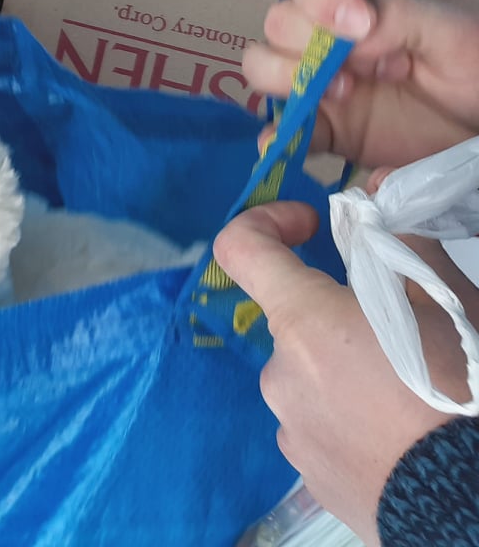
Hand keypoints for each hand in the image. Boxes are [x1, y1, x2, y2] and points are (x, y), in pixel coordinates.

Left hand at [214, 202, 470, 545]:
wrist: (473, 500)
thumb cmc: (464, 392)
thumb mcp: (450, 303)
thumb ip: (404, 244)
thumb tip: (380, 196)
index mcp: (304, 321)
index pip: (239, 249)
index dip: (266, 223)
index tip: (309, 225)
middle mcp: (281, 374)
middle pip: (295, 324)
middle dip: (340, 321)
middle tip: (405, 340)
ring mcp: (290, 431)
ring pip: (311, 381)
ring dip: (347, 377)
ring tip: (409, 400)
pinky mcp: (310, 477)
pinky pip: (321, 431)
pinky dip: (351, 425)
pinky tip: (399, 440)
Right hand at [243, 0, 478, 167]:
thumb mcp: (452, 25)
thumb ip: (397, 15)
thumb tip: (346, 39)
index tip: (361, 25)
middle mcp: (331, 31)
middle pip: (278, 22)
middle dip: (307, 43)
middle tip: (362, 67)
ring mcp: (324, 78)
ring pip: (264, 66)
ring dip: (286, 79)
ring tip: (342, 95)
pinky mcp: (328, 126)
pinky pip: (283, 128)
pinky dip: (276, 135)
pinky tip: (284, 140)